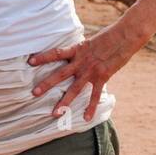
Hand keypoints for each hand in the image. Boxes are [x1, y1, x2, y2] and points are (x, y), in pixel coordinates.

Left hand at [28, 18, 147, 121]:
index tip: (30, 62)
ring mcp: (91, 71)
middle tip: (33, 93)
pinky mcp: (102, 77)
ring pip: (74, 89)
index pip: (56, 53)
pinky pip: (95, 95)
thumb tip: (72, 53)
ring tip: (54, 114)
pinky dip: (91, 107)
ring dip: (64, 101)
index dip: (43, 57)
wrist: (126, 36)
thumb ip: (79, 50)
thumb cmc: (108, 36)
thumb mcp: (89, 41)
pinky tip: (86, 118)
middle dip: (46, 84)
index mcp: (77, 50)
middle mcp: (81, 62)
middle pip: (60, 74)